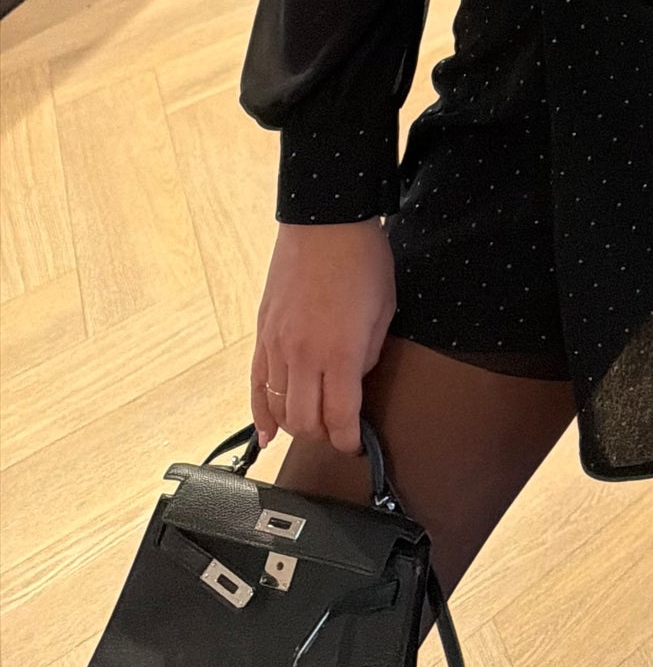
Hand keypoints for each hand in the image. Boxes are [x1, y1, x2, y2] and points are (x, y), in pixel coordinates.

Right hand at [251, 219, 396, 456]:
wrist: (325, 222)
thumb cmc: (362, 260)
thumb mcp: (384, 310)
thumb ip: (367, 355)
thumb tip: (352, 383)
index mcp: (340, 352)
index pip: (340, 417)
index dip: (349, 439)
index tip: (355, 444)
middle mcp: (304, 355)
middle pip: (305, 422)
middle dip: (324, 436)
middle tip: (337, 432)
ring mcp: (277, 345)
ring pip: (278, 409)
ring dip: (296, 426)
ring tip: (312, 426)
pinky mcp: (262, 334)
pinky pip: (256, 385)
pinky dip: (260, 413)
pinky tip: (265, 434)